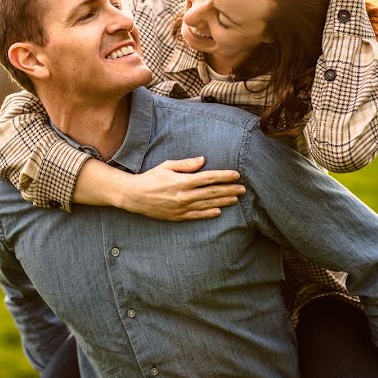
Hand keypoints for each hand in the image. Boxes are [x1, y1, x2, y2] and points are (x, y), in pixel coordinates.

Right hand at [118, 157, 244, 220]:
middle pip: (212, 192)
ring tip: (236, 198)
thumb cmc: (151, 178)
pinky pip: (197, 215)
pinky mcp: (178, 216)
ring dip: (223, 201)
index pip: (208, 178)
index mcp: (182, 181)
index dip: (224, 176)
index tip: (236, 174)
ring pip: (207, 205)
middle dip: (229, 189)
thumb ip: (186, 164)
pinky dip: (209, 214)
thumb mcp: (167, 166)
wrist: (134, 197)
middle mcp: (184, 196)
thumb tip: (203, 160)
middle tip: (242, 188)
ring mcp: (181, 208)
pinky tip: (219, 212)